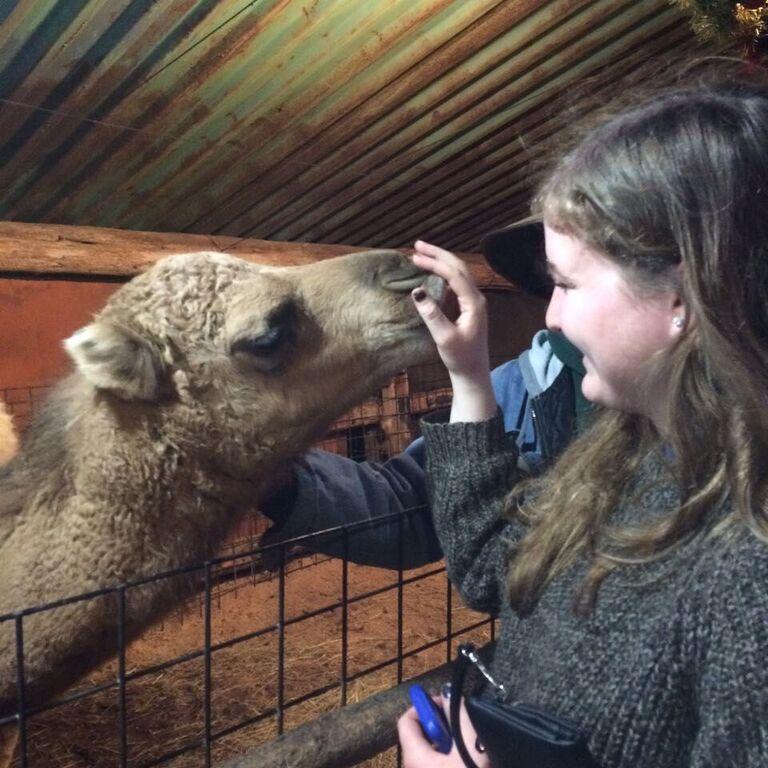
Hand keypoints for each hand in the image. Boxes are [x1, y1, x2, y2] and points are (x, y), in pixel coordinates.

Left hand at [397, 693, 490, 767]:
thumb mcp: (470, 748)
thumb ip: (460, 717)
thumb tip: (448, 694)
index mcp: (413, 758)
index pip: (405, 721)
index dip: (423, 707)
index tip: (445, 704)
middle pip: (419, 738)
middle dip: (440, 727)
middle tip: (463, 727)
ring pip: (430, 755)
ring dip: (449, 745)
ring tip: (471, 748)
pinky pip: (436, 766)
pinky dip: (451, 760)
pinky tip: (470, 764)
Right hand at [411, 241, 495, 421]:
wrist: (473, 373)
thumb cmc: (460, 358)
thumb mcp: (444, 337)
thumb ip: (431, 314)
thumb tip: (417, 290)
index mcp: (474, 303)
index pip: (454, 274)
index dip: (435, 263)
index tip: (415, 258)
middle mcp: (476, 298)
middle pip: (458, 267)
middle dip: (438, 254)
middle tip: (417, 245)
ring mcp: (472, 302)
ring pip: (458, 273)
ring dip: (440, 261)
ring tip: (421, 253)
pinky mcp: (466, 307)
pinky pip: (455, 283)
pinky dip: (442, 272)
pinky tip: (431, 271)